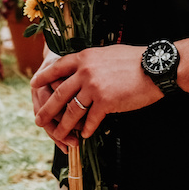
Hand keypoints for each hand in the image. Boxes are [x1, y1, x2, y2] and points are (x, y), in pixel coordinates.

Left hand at [30, 44, 160, 146]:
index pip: (57, 67)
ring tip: (59, 135)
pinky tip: (85, 135)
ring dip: (63, 126)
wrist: (154, 67)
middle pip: (59, 93)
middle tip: (38, 119)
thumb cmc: (134, 60)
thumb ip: (91, 62)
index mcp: (84, 58)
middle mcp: (85, 72)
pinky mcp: (105, 102)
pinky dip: (87, 129)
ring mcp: (94, 87)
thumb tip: (81, 69)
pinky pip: (90, 120)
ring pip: (71, 111)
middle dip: (47, 109)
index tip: (34, 84)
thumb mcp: (107, 54)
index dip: (44, 77)